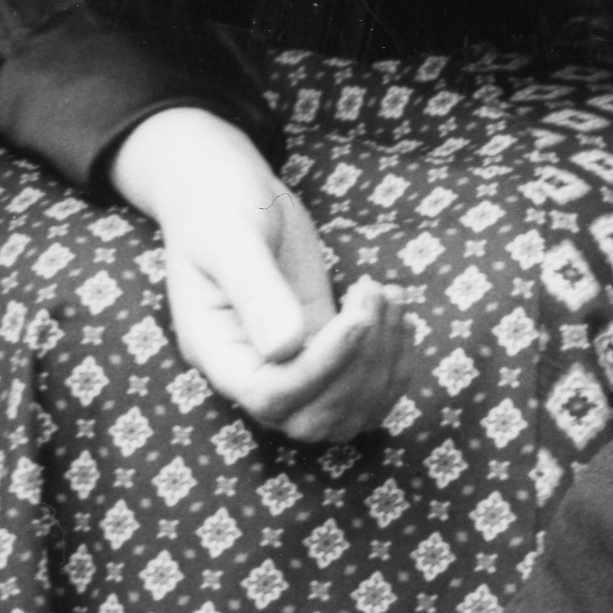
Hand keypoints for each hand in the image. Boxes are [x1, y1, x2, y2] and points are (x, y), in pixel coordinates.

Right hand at [109, 104, 414, 441]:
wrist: (228, 192)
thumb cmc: (219, 205)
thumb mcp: (231, 238)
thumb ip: (255, 291)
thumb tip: (285, 348)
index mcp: (217, 352)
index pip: (271, 396)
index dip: (323, 368)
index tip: (356, 316)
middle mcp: (251, 373)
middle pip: (313, 420)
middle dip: (360, 368)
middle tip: (374, 294)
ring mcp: (289, 369)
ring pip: (346, 414)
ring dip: (383, 364)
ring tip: (389, 295)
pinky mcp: (323, 355)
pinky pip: (364, 392)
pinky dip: (394, 361)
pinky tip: (395, 307)